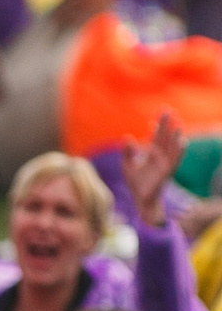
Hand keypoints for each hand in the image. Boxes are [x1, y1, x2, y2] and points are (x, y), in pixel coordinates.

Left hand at [123, 112, 185, 229]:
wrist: (140, 200)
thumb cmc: (136, 183)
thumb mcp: (127, 166)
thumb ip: (128, 152)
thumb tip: (127, 137)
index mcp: (151, 155)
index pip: (154, 138)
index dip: (155, 129)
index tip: (153, 120)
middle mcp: (160, 157)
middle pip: (164, 138)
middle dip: (166, 125)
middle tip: (168, 110)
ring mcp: (164, 164)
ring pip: (171, 148)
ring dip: (175, 137)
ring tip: (178, 125)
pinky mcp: (167, 172)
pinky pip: (175, 160)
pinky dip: (179, 151)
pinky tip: (182, 142)